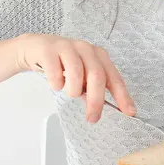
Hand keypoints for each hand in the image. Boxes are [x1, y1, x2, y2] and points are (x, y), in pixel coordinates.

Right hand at [14, 33, 135, 122]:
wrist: (34, 48)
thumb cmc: (61, 63)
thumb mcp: (80, 75)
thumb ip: (92, 88)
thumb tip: (103, 107)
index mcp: (98, 55)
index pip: (114, 77)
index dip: (122, 95)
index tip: (129, 111)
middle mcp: (85, 48)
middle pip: (97, 76)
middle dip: (96, 100)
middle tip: (92, 118)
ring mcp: (67, 47)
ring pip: (76, 72)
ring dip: (73, 90)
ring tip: (69, 92)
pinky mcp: (49, 49)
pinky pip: (55, 71)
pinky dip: (56, 83)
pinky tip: (55, 83)